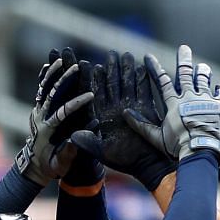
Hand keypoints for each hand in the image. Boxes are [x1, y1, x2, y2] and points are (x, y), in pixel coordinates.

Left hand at [14, 48, 94, 185]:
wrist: (33, 167)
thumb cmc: (51, 167)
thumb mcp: (60, 165)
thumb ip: (68, 153)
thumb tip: (77, 140)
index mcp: (48, 130)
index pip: (63, 112)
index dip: (77, 103)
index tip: (91, 95)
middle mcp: (41, 118)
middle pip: (52, 94)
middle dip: (64, 80)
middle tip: (76, 65)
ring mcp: (37, 112)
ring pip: (44, 88)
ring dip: (53, 72)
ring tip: (61, 57)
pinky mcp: (37, 110)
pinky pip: (40, 91)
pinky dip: (44, 77)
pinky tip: (49, 64)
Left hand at [69, 52, 176, 189]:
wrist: (145, 165)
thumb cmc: (122, 161)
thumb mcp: (102, 153)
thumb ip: (88, 142)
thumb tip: (73, 136)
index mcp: (102, 116)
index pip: (93, 93)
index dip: (89, 79)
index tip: (84, 64)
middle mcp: (115, 109)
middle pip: (111, 84)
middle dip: (110, 68)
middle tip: (109, 54)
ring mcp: (131, 106)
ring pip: (127, 83)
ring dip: (126, 69)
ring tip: (124, 55)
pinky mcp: (146, 108)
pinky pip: (144, 90)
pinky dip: (143, 78)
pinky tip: (141, 66)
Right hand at [129, 45, 219, 164]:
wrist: (201, 150)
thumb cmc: (178, 147)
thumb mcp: (157, 138)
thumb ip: (141, 125)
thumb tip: (125, 114)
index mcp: (174, 103)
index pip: (162, 81)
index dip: (154, 68)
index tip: (148, 56)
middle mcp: (190, 97)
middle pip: (186, 73)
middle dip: (183, 59)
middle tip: (184, 48)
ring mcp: (206, 99)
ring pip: (204, 79)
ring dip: (203, 71)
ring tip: (202, 66)